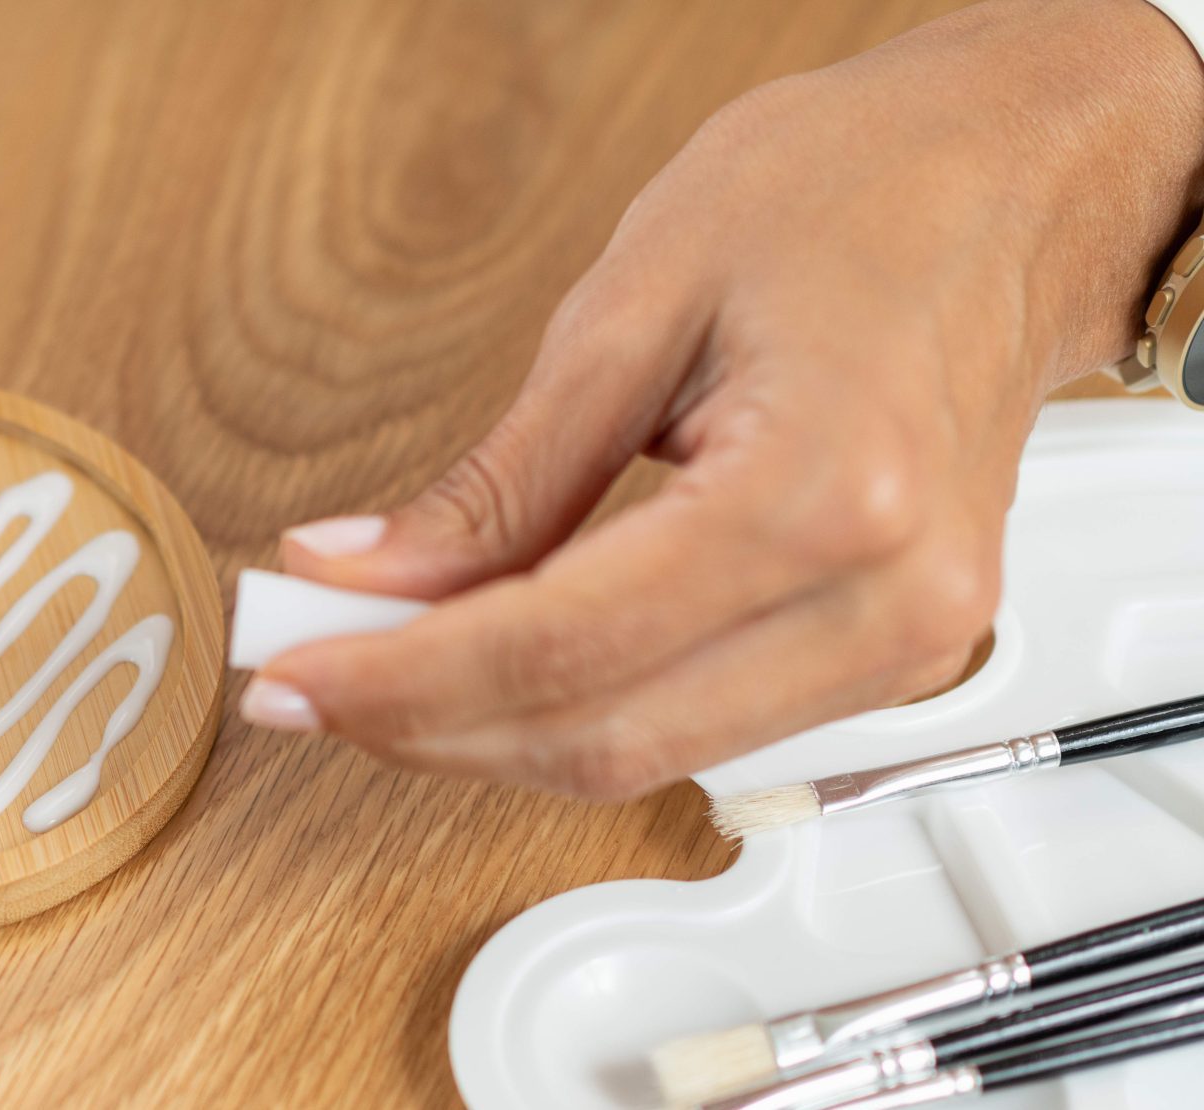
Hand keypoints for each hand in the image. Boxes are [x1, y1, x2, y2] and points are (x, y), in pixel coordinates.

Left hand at [244, 0, 1203, 798]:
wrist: (1022, 175)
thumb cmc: (860, 190)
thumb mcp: (634, 302)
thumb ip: (498, 478)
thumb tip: (364, 573)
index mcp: (827, 494)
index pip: (562, 649)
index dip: (401, 680)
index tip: (291, 672)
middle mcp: (887, 600)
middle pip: (600, 739)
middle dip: (423, 725)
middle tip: (300, 681)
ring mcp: (910, 642)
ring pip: (645, 757)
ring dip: (488, 732)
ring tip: (370, 666)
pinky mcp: (896, 652)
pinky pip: (700, 726)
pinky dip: (575, 707)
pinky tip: (485, 664)